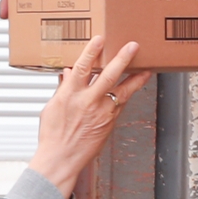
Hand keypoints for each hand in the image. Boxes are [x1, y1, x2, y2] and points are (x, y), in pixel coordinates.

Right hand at [26, 37, 152, 198]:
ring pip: (122, 91)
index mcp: (69, 95)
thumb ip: (63, 89)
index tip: (100, 39)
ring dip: (135, 78)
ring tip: (146, 68)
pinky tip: (134, 86)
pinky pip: (121, 104)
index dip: (91, 52)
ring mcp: (100, 113)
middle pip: (108, 76)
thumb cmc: (53, 135)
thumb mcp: (51, 108)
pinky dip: (128, 94)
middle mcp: (87, 102)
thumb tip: (69, 72)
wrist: (61, 159)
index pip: (82, 67)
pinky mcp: (109, 123)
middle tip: (132, 46)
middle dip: (121, 59)